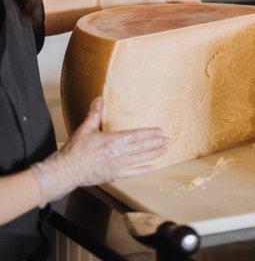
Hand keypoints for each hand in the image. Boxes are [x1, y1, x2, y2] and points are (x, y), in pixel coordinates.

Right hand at [31, 97, 167, 207]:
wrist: (66, 171)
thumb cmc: (75, 150)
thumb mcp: (85, 129)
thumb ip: (94, 114)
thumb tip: (99, 99)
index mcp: (111, 141)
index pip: (135, 136)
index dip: (149, 134)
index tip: (160, 131)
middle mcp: (117, 154)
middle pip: (141, 148)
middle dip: (156, 143)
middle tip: (168, 140)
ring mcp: (117, 166)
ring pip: (140, 159)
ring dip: (154, 154)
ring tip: (165, 150)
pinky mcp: (114, 175)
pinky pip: (132, 173)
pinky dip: (142, 170)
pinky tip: (152, 167)